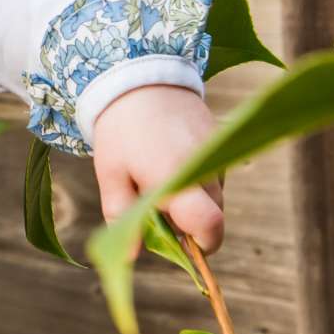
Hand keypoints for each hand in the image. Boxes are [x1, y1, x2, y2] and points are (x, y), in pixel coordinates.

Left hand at [91, 84, 224, 251]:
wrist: (140, 76)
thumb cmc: (120, 131)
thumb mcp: (111, 174)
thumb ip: (123, 216)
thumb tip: (131, 257)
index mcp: (176, 178)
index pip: (210, 226)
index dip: (201, 246)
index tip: (183, 248)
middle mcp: (205, 168)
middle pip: (213, 218)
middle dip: (189, 224)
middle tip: (155, 205)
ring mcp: (217, 153)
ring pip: (215, 198)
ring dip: (193, 200)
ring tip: (160, 175)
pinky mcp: (222, 141)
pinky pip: (215, 175)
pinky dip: (198, 178)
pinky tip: (172, 157)